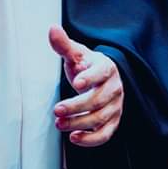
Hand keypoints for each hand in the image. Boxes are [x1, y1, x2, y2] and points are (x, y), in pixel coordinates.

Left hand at [49, 25, 123, 146]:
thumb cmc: (86, 64)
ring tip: (59, 124)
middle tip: (57, 110)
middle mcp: (114, 88)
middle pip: (98, 100)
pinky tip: (74, 138)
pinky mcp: (113, 121)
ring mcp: (116, 106)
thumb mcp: (75, 53)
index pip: (101, 73)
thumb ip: (63, 44)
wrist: (101, 77)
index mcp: (106, 68)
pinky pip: (106, 134)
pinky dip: (91, 139)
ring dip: (79, 123)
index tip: (76, 83)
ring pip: (100, 118)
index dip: (90, 78)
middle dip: (77, 107)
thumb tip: (52, 29)